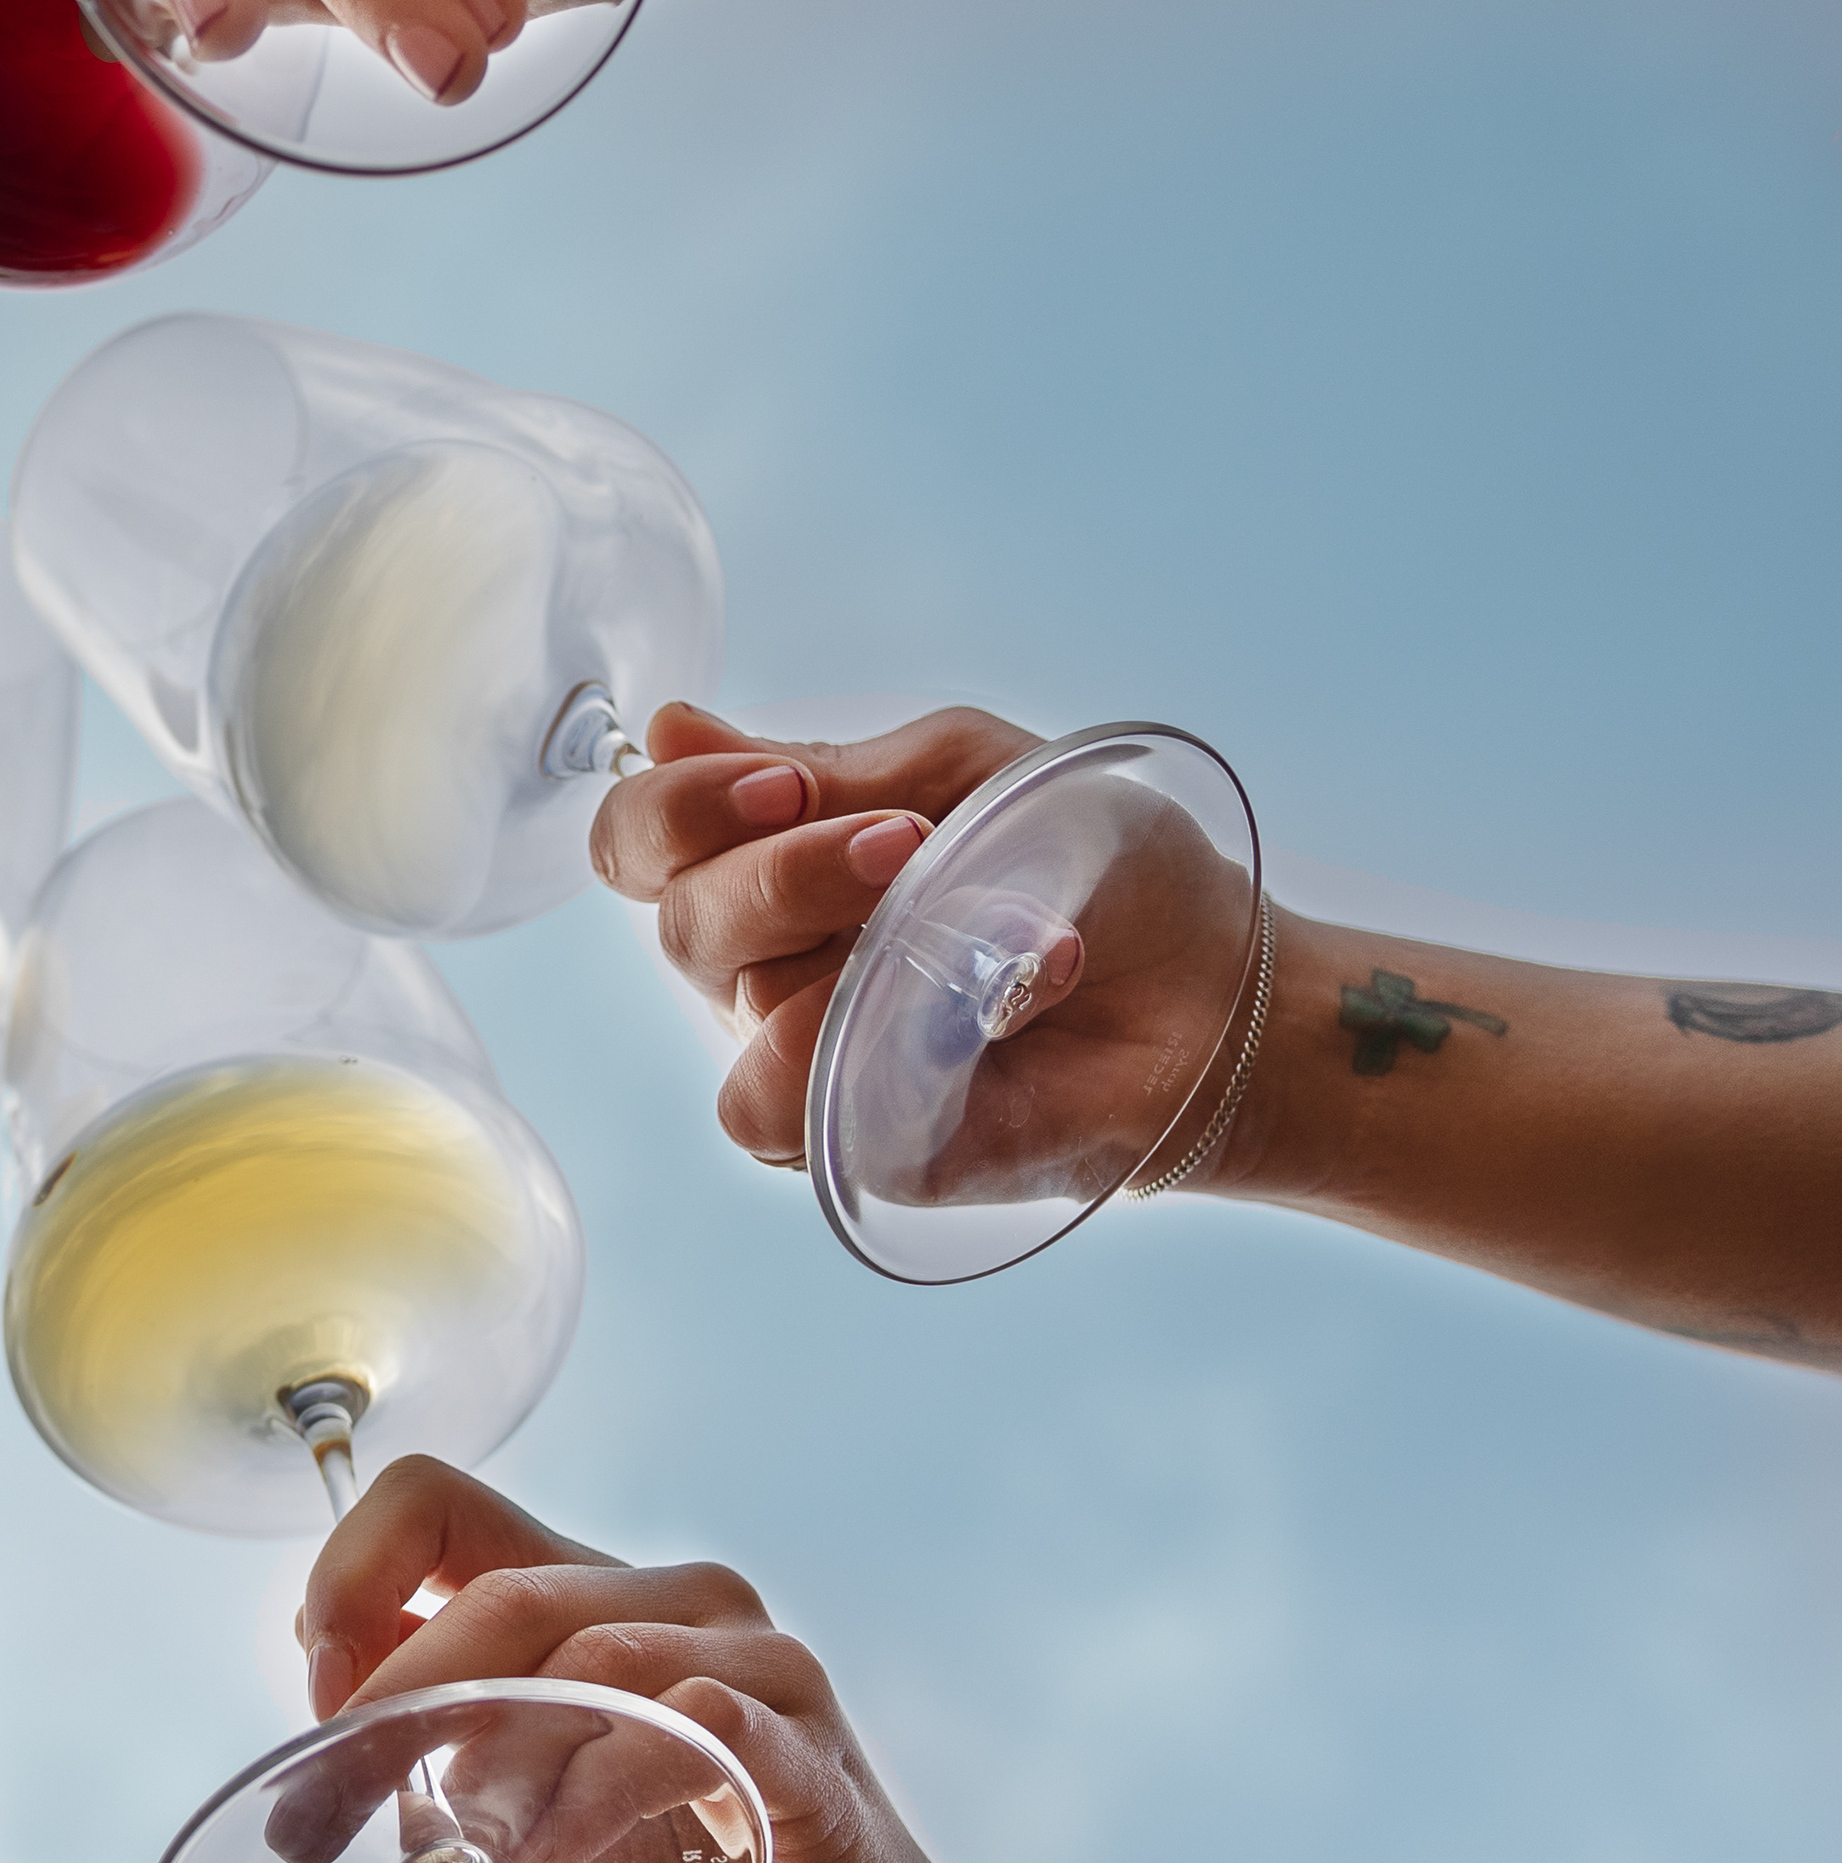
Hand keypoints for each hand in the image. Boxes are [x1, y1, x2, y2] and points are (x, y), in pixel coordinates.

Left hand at [296, 1457, 987, 1862]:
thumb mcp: (519, 1812)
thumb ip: (433, 1745)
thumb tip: (321, 1712)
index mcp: (583, 1593)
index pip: (434, 1502)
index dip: (351, 1578)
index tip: (318, 1704)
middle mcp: (674, 1601)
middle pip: (502, 1594)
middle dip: (395, 1708)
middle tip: (318, 1820)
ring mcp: (757, 1665)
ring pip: (594, 1659)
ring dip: (497, 1768)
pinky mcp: (813, 1755)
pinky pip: (705, 1726)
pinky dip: (605, 1788)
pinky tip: (554, 1858)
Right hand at [594, 704, 1260, 1200]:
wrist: (1218, 987)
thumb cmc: (1099, 869)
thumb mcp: (963, 772)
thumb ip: (824, 767)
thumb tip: (669, 725)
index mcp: (774, 861)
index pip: (644, 837)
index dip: (678, 806)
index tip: (780, 786)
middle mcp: (767, 960)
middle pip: (681, 914)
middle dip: (786, 868)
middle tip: (904, 844)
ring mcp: (804, 1052)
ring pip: (728, 999)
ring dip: (841, 944)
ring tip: (973, 931)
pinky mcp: (851, 1137)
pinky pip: (765, 1106)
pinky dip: (839, 1054)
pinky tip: (952, 1023)